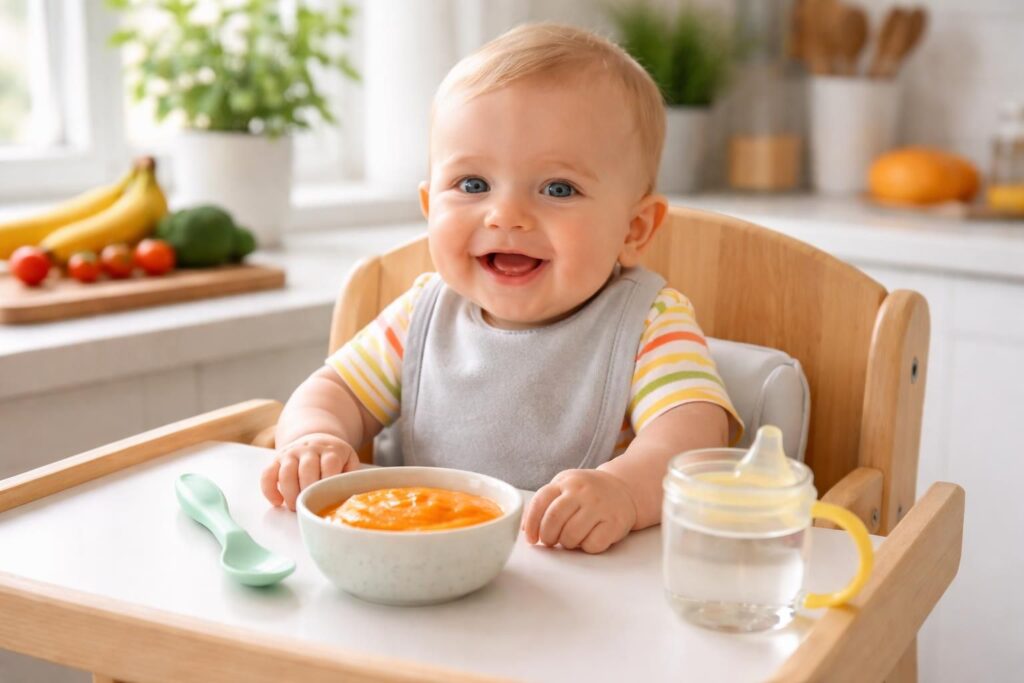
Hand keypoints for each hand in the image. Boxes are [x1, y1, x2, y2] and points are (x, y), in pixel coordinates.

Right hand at [260, 433, 359, 509]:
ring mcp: (291, 453)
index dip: (327, 482)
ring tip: (295, 507)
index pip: (329, 464)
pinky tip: (277, 502)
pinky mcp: (276, 459)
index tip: (326, 497)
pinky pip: (267, 473)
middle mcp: (310, 449)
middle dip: (307, 492)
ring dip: (289, 493)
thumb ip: (350, 475)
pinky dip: (269, 490)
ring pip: (286, 472)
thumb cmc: (335, 458)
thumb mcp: (349, 461)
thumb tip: (349, 496)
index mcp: (331, 450)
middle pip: (306, 469)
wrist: (317, 439)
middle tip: (308, 506)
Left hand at [522, 469, 637, 553]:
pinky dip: (586, 547)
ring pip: (571, 535)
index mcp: (565, 482)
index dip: (531, 523)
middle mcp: (582, 491)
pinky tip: (589, 538)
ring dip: (567, 543)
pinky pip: (592, 544)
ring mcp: (599, 506)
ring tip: (570, 538)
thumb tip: (524, 528)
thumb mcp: (564, 488)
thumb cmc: (586, 493)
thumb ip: (544, 504)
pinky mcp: (615, 522)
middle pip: (554, 520)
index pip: (540, 502)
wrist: (624, 488)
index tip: (531, 538)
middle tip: (550, 541)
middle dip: (547, 537)